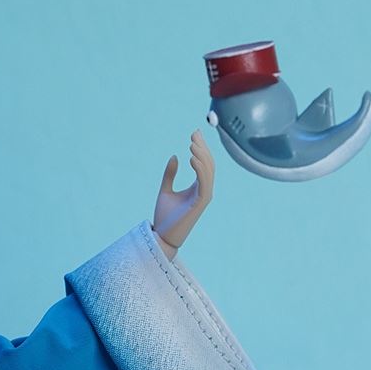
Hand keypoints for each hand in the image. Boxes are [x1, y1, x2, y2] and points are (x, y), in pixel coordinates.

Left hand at [152, 130, 214, 254]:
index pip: (204, 163)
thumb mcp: (165, 190)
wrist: (162, 236)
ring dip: (202, 156)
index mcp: (197, 188)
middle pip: (208, 164)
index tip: (194, 133)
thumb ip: (170, 174)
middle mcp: (204, 191)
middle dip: (202, 148)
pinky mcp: (200, 203)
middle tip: (194, 134)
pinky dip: (200, 170)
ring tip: (192, 144)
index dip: (201, 148)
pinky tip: (192, 159)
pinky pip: (204, 183)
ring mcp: (204, 197)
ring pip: (209, 172)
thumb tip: (174, 156)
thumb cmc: (164, 217)